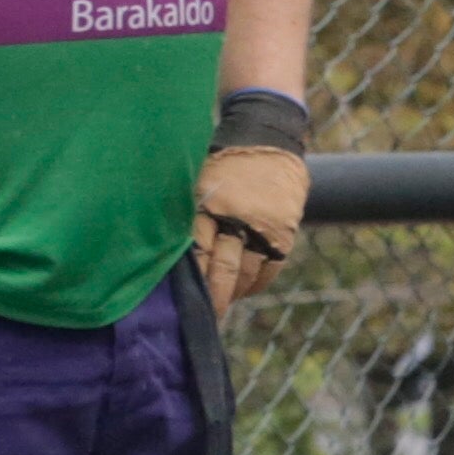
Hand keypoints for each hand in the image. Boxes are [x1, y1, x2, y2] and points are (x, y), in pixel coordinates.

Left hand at [195, 132, 307, 314]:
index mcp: (206, 205)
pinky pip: (271, 267)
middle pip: (222, 271)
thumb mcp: (194, 179)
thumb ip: (186, 213)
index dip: (190, 284)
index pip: (196, 256)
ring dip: (234, 292)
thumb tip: (169, 253)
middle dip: (213, 299)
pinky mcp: (284, 229)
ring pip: (247, 273)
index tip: (182, 305)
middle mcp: (235, 219)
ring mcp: (263, 226)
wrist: (267, 135)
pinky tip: (246, 288)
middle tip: (205, 319)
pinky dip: (257, 283)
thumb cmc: (220, 159)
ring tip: (224, 303)